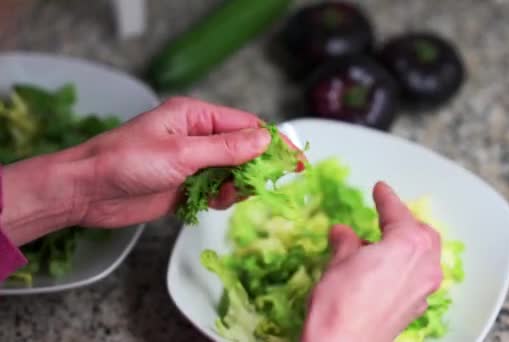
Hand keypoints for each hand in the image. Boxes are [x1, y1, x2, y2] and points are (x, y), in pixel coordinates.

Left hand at [2, 97, 298, 245]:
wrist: (88, 192)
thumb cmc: (126, 162)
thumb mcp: (181, 153)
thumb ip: (225, 149)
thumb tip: (264, 141)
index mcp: (195, 116)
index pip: (246, 125)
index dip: (272, 142)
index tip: (295, 159)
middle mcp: (197, 136)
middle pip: (243, 150)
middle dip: (255, 168)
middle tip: (263, 185)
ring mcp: (192, 162)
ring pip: (233, 173)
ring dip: (237, 186)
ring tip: (225, 195)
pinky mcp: (186, 186)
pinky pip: (218, 191)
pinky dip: (222, 198)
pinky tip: (212, 202)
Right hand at [301, 182, 442, 341]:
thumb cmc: (339, 303)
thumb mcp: (338, 263)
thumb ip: (346, 243)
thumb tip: (343, 233)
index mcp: (408, 245)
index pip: (398, 212)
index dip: (386, 198)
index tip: (380, 188)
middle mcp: (424, 266)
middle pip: (424, 233)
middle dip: (405, 222)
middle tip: (385, 216)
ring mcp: (423, 290)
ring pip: (426, 256)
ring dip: (408, 245)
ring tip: (381, 244)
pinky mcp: (415, 309)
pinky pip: (418, 278)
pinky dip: (406, 267)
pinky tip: (384, 270)